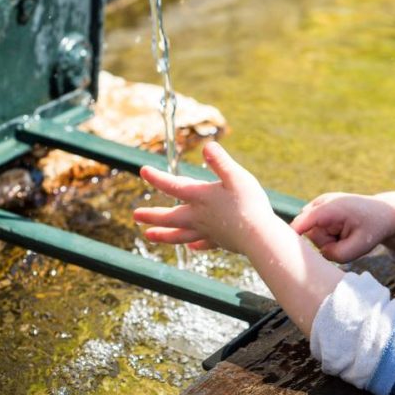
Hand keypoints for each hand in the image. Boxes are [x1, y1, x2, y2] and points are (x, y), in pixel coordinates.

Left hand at [133, 142, 275, 254]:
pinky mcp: (220, 241)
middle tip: (135, 216)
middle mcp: (200, 216)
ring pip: (180, 234)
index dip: (157, 177)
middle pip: (170, 217)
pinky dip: (195, 245)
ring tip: (149, 236)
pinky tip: (191, 247)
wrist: (259, 236)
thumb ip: (221, 162)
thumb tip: (207, 146)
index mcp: (201, 197)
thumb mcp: (236, 176)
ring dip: (164, 234)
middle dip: (152, 215)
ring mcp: (208, 231)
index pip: (173, 186)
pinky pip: (203, 244)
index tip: (143, 171)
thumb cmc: (249, 204)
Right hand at [289, 193, 394, 262]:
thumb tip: (319, 253)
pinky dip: (327, 235)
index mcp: (332, 208)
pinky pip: (315, 230)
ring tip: (345, 233)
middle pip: (310, 234)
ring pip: (312, 234)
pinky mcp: (318, 210)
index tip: (280, 247)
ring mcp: (318, 204)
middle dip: (325, 242)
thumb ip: (337, 255)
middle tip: (347, 240)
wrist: (383, 212)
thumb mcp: (361, 247)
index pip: (303, 221)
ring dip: (327, 239)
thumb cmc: (373, 229)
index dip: (291, 234)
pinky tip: (340, 230)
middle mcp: (321, 202)